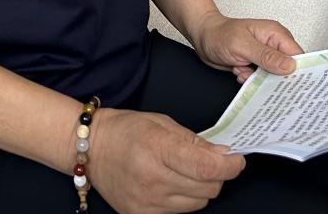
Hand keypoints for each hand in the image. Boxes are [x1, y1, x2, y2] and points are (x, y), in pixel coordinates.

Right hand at [89, 108, 244, 213]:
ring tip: (182, 172)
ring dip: (199, 188)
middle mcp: (152, 178)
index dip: (230, 165)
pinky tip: (169, 185)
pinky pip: (180, 213)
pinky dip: (182, 200)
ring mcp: (147, 202)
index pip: (207, 167)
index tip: (237, 159)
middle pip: (208, 188)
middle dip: (215, 174)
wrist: (90, 149)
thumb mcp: (162, 123)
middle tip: (205, 161)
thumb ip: (195, 141)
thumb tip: (225, 156)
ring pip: (198, 203)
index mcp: (157, 148)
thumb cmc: (126, 130)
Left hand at [190, 13, 302, 83]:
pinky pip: (261, 80)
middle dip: (273, 77)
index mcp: (275, 34)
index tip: (293, 85)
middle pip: (288, 69)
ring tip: (243, 69)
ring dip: (258, 79)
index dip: (298, 72)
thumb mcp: (242, 45)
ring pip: (273, 78)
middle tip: (257, 76)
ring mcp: (265, 56)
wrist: (203, 37)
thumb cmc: (219, 35)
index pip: (298, 56)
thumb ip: (266, 56)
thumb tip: (290, 66)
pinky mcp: (257, 65)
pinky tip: (238, 70)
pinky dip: (250, 80)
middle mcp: (273, 45)